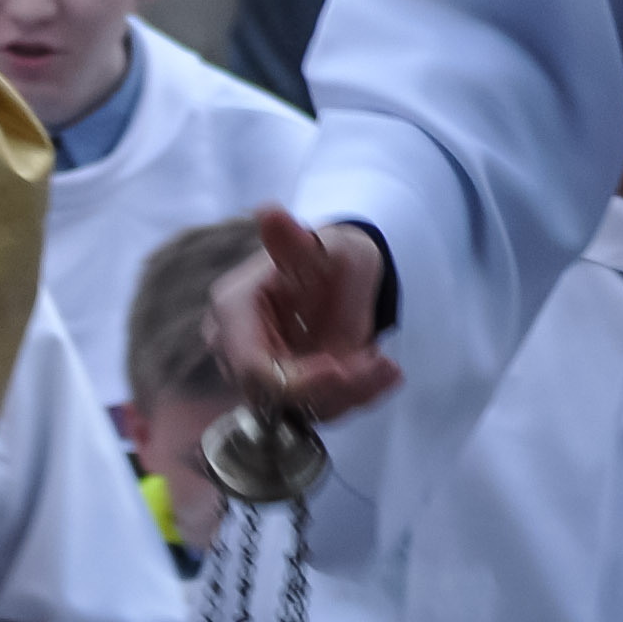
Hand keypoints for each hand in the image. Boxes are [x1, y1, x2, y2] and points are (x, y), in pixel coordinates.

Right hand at [207, 205, 403, 421]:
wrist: (338, 274)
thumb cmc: (327, 254)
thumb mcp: (321, 245)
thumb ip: (295, 241)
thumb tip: (268, 212)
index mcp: (233, 309)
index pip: (254, 368)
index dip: (297, 381)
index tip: (343, 368)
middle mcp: (234, 348)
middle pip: (279, 396)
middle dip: (334, 387)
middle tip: (382, 366)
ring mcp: (256, 373)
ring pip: (302, 409)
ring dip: (352, 394)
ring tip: (388, 367)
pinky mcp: (283, 391)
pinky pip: (317, 408)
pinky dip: (353, 396)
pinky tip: (383, 373)